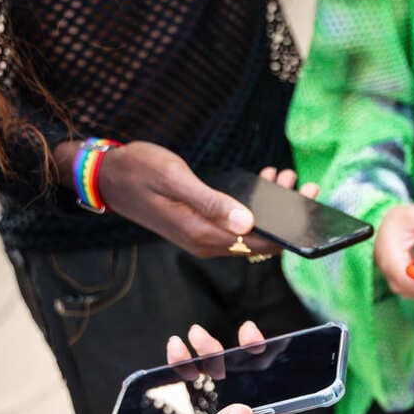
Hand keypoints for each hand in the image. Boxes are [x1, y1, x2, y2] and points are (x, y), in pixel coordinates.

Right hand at [62, 140, 319, 257]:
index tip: (307, 199)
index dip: (287, 228)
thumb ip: (211, 202)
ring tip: (284, 175)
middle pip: (258, 238)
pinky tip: (264, 179)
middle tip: (302, 183)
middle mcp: (206, 242)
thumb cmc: (139, 170)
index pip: (258, 243)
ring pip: (249, 228)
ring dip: (270, 205)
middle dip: (284, 213)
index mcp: (203, 236)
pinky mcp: (200, 225)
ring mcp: (203, 236)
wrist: (106, 175)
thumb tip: (247, 223)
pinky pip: (236, 221)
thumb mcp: (175, 179)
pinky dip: (254, 203)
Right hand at [96, 321, 270, 413]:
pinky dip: (182, 363)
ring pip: (212, 378)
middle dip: (233, 356)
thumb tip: (243, 410)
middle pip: (238, 385)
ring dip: (206, 354)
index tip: (264, 350)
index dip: (268, 378)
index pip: (262, 407)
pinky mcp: (178, 410)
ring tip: (192, 336)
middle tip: (225, 335)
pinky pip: (186, 380)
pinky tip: (175, 350)